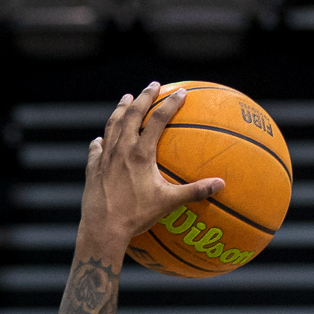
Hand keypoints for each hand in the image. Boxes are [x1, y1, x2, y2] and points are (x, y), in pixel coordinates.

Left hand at [80, 83, 224, 244]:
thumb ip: (194, 191)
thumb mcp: (168, 203)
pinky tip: (100, 140)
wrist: (102, 228)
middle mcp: (121, 150)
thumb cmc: (136, 216)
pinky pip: (96, 150)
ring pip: (112, 126)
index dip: (170, 104)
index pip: (158, 120)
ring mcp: (104, 158)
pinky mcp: (92, 169)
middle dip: (144, 97)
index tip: (180, 92)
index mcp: (140, 154)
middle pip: (132, 114)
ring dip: (120, 110)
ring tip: (126, 99)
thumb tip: (221, 185)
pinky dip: (101, 141)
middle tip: (153, 85)